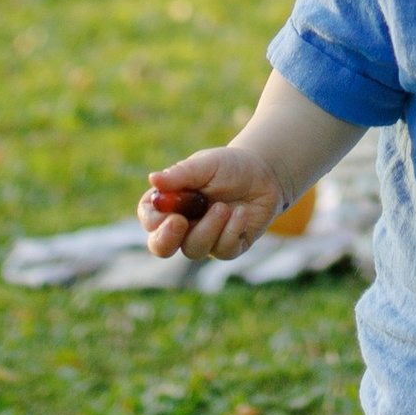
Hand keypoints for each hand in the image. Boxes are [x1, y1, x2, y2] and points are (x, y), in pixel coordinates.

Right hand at [139, 147, 295, 262]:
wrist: (265, 175)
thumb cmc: (229, 166)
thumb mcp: (206, 163)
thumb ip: (181, 174)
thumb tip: (153, 179)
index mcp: (170, 203)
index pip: (150, 219)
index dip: (153, 221)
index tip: (169, 214)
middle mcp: (182, 225)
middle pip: (161, 246)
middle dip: (166, 239)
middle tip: (179, 222)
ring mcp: (205, 239)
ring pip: (194, 249)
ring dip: (209, 228)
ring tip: (224, 207)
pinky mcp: (228, 248)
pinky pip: (223, 250)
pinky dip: (232, 230)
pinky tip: (242, 212)